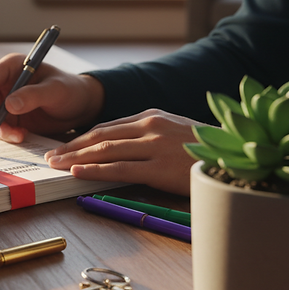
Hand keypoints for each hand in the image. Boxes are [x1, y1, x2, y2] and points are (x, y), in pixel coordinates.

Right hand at [0, 53, 104, 142]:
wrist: (79, 106)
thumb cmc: (70, 90)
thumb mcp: (56, 90)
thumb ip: (34, 95)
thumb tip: (9, 105)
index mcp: (11, 67)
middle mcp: (4, 82)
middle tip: (7, 133)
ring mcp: (4, 100)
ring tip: (20, 136)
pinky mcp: (9, 116)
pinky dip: (6, 134)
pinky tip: (22, 136)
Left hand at [44, 109, 204, 195]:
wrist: (239, 158)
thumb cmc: (206, 150)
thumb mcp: (175, 132)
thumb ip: (148, 136)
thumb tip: (120, 147)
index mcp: (152, 116)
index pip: (107, 127)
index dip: (81, 138)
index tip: (63, 147)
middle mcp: (150, 126)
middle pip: (100, 136)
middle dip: (71, 147)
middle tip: (50, 157)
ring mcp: (154, 146)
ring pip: (105, 150)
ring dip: (76, 159)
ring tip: (56, 166)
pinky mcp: (159, 167)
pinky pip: (120, 168)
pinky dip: (95, 170)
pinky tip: (78, 173)